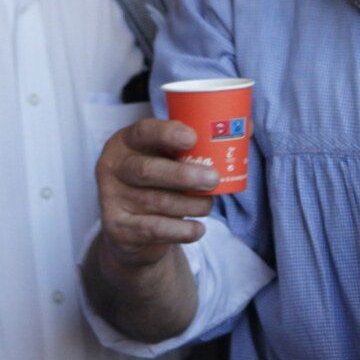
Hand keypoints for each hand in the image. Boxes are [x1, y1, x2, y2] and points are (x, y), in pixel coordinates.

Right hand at [95, 118, 218, 267]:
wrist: (133, 232)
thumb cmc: (161, 183)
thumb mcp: (171, 159)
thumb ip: (200, 143)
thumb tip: (247, 127)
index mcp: (127, 142)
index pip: (143, 131)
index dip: (167, 133)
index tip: (193, 137)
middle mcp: (113, 167)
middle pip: (147, 170)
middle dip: (184, 175)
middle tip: (214, 178)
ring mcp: (112, 198)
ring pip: (158, 202)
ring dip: (191, 205)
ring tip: (208, 205)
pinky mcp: (118, 228)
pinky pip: (155, 229)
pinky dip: (182, 230)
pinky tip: (198, 229)